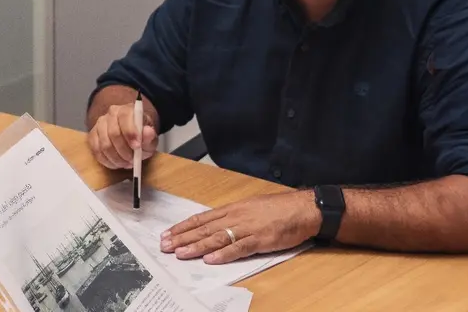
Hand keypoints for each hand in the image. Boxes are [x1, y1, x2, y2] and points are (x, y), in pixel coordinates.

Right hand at [87, 102, 156, 169]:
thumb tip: (148, 132)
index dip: (130, 133)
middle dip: (124, 151)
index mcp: (127, 110)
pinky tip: (116, 163)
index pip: (125, 117)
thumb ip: (150, 136)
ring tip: (126, 163)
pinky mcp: (93, 135)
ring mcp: (100, 124)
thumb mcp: (150, 138)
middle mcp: (111, 114)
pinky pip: (96, 151)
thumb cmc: (141, 136)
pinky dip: (107, 161)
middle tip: (132, 160)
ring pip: (104, 144)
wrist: (132, 135)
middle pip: (113, 133)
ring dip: (116, 158)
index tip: (137, 147)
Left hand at [160, 190, 319, 263]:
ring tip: (180, 253)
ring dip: (197, 246)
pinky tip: (210, 259)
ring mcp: (247, 228)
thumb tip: (216, 224)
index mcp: (232, 209)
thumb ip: (233, 216)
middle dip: (183, 238)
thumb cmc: (279, 208)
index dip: (183, 227)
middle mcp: (236, 217)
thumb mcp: (250, 207)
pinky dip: (223, 254)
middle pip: (204, 228)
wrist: (303, 208)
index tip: (168, 233)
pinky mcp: (260, 240)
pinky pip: (239, 247)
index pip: (202, 218)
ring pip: (216, 238)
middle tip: (165, 245)